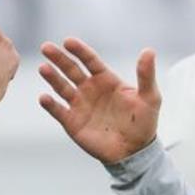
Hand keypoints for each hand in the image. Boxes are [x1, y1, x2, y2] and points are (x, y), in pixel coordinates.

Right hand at [38, 38, 159, 163]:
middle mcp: (90, 89)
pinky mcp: (72, 122)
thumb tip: (148, 51)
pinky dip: (50, 104)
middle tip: (46, 47)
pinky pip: (58, 110)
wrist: (134, 152)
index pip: (90, 60)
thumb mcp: (150, 97)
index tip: (68, 41)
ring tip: (43, 68)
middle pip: (71, 69)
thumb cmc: (144, 123)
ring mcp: (79, 105)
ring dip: (52, 77)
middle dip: (59, 58)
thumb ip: (146, 74)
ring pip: (62, 87)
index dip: (79, 51)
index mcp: (106, 79)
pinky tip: (44, 97)